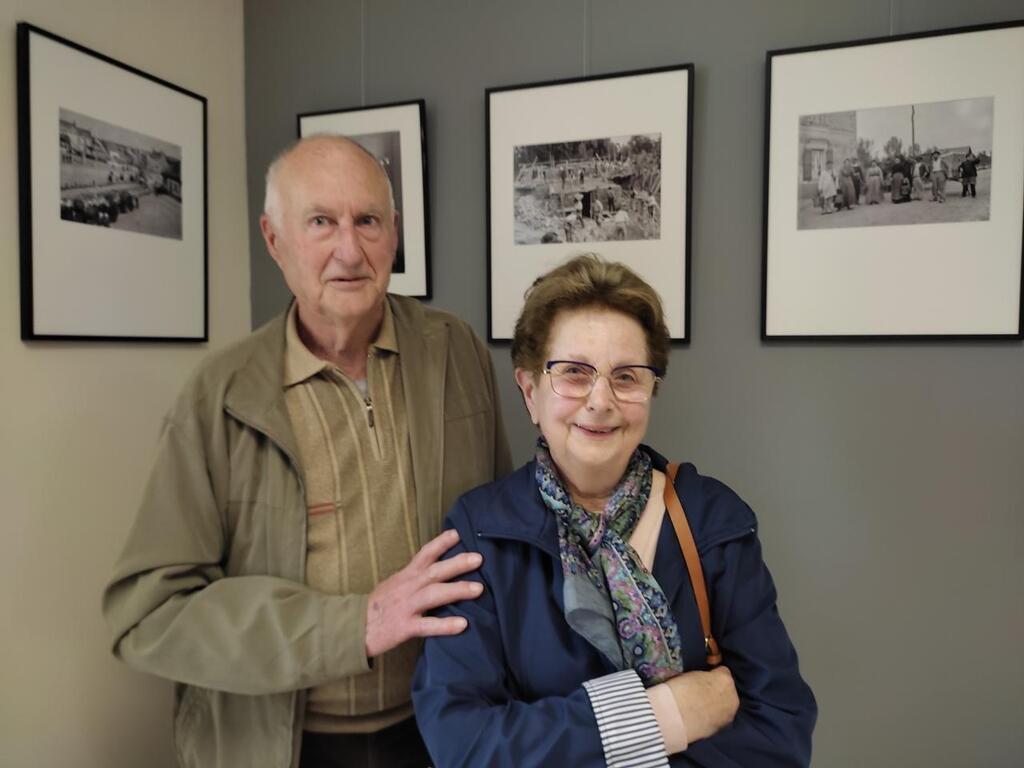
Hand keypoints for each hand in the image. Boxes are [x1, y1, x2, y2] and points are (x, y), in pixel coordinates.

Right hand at [364, 529, 482, 657]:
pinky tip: (463, 624)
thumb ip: (414, 578)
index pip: (424, 554)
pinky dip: (445, 625)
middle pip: (434, 571)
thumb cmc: (378, 607)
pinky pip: (427, 625)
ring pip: (434, 594)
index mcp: (405, 576)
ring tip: (479, 589)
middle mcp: (407, 587)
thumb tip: (436, 571)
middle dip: (457, 563)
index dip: (441, 543)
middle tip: (479, 558)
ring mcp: (406, 607)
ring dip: (457, 590)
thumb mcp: (394, 585)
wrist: (353, 629)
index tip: (458, 534)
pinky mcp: (404, 627)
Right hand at [667, 666, 738, 742]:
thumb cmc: (680, 690)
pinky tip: (699, 716)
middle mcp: (733, 698)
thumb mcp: (694, 674)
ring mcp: (729, 715)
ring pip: (725, 705)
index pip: (723, 671)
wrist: (674, 716)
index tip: (703, 678)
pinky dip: (712, 716)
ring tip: (700, 707)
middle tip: (701, 693)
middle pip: (728, 690)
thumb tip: (705, 681)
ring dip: (716, 705)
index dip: (712, 674)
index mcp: (726, 680)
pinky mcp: (722, 728)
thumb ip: (706, 677)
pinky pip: (719, 717)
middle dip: (717, 691)